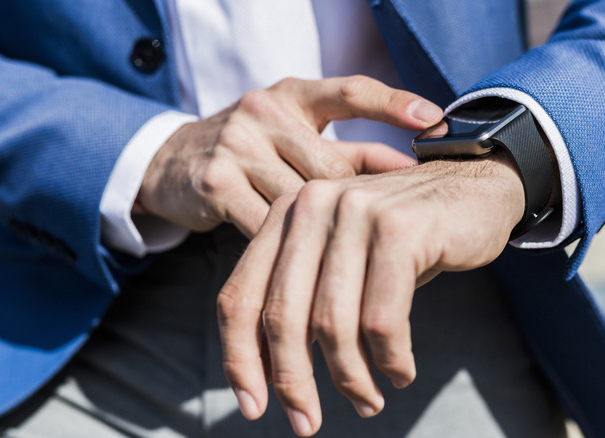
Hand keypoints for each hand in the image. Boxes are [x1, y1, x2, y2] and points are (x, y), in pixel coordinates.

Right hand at [137, 76, 442, 237]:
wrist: (171, 163)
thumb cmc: (253, 153)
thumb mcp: (295, 139)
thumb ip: (348, 153)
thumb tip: (411, 173)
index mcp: (293, 95)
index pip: (350, 93)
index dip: (394, 103)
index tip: (434, 120)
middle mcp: (265, 111)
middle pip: (332, 166)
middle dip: (354, 206)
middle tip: (376, 236)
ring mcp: (237, 144)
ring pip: (302, 201)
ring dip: (320, 233)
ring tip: (340, 256)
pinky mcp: (215, 182)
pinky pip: (268, 225)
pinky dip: (287, 247)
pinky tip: (296, 262)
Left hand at [217, 151, 524, 435]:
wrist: (475, 188)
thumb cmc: (404, 238)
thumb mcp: (342, 259)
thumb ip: (303, 298)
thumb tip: (273, 376)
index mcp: (286, 215)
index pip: (239, 297)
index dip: (240, 359)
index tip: (255, 407)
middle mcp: (311, 206)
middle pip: (281, 316)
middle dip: (293, 383)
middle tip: (308, 424)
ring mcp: (355, 213)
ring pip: (333, 324)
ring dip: (350, 378)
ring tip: (368, 401)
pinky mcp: (400, 229)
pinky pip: (383, 319)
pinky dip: (390, 359)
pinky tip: (400, 373)